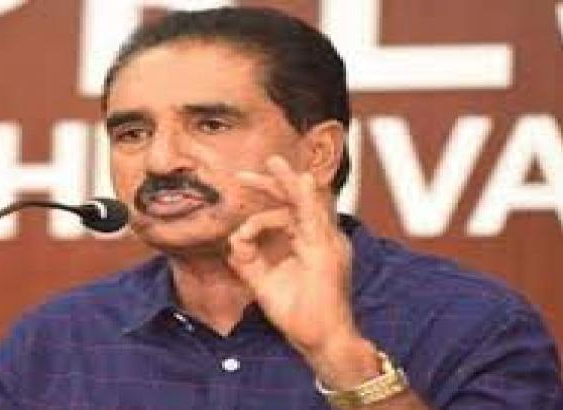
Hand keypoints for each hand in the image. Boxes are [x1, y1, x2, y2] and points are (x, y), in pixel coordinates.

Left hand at [228, 155, 377, 386]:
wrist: (319, 339)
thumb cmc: (298, 314)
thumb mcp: (263, 281)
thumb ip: (247, 258)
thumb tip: (234, 237)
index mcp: (309, 241)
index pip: (288, 210)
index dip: (262, 207)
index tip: (241, 222)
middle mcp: (322, 237)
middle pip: (298, 199)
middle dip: (275, 182)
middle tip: (247, 172)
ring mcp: (328, 243)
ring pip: (309, 201)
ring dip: (290, 181)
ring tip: (273, 163)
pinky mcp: (327, 252)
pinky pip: (317, 218)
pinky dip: (308, 198)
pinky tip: (300, 181)